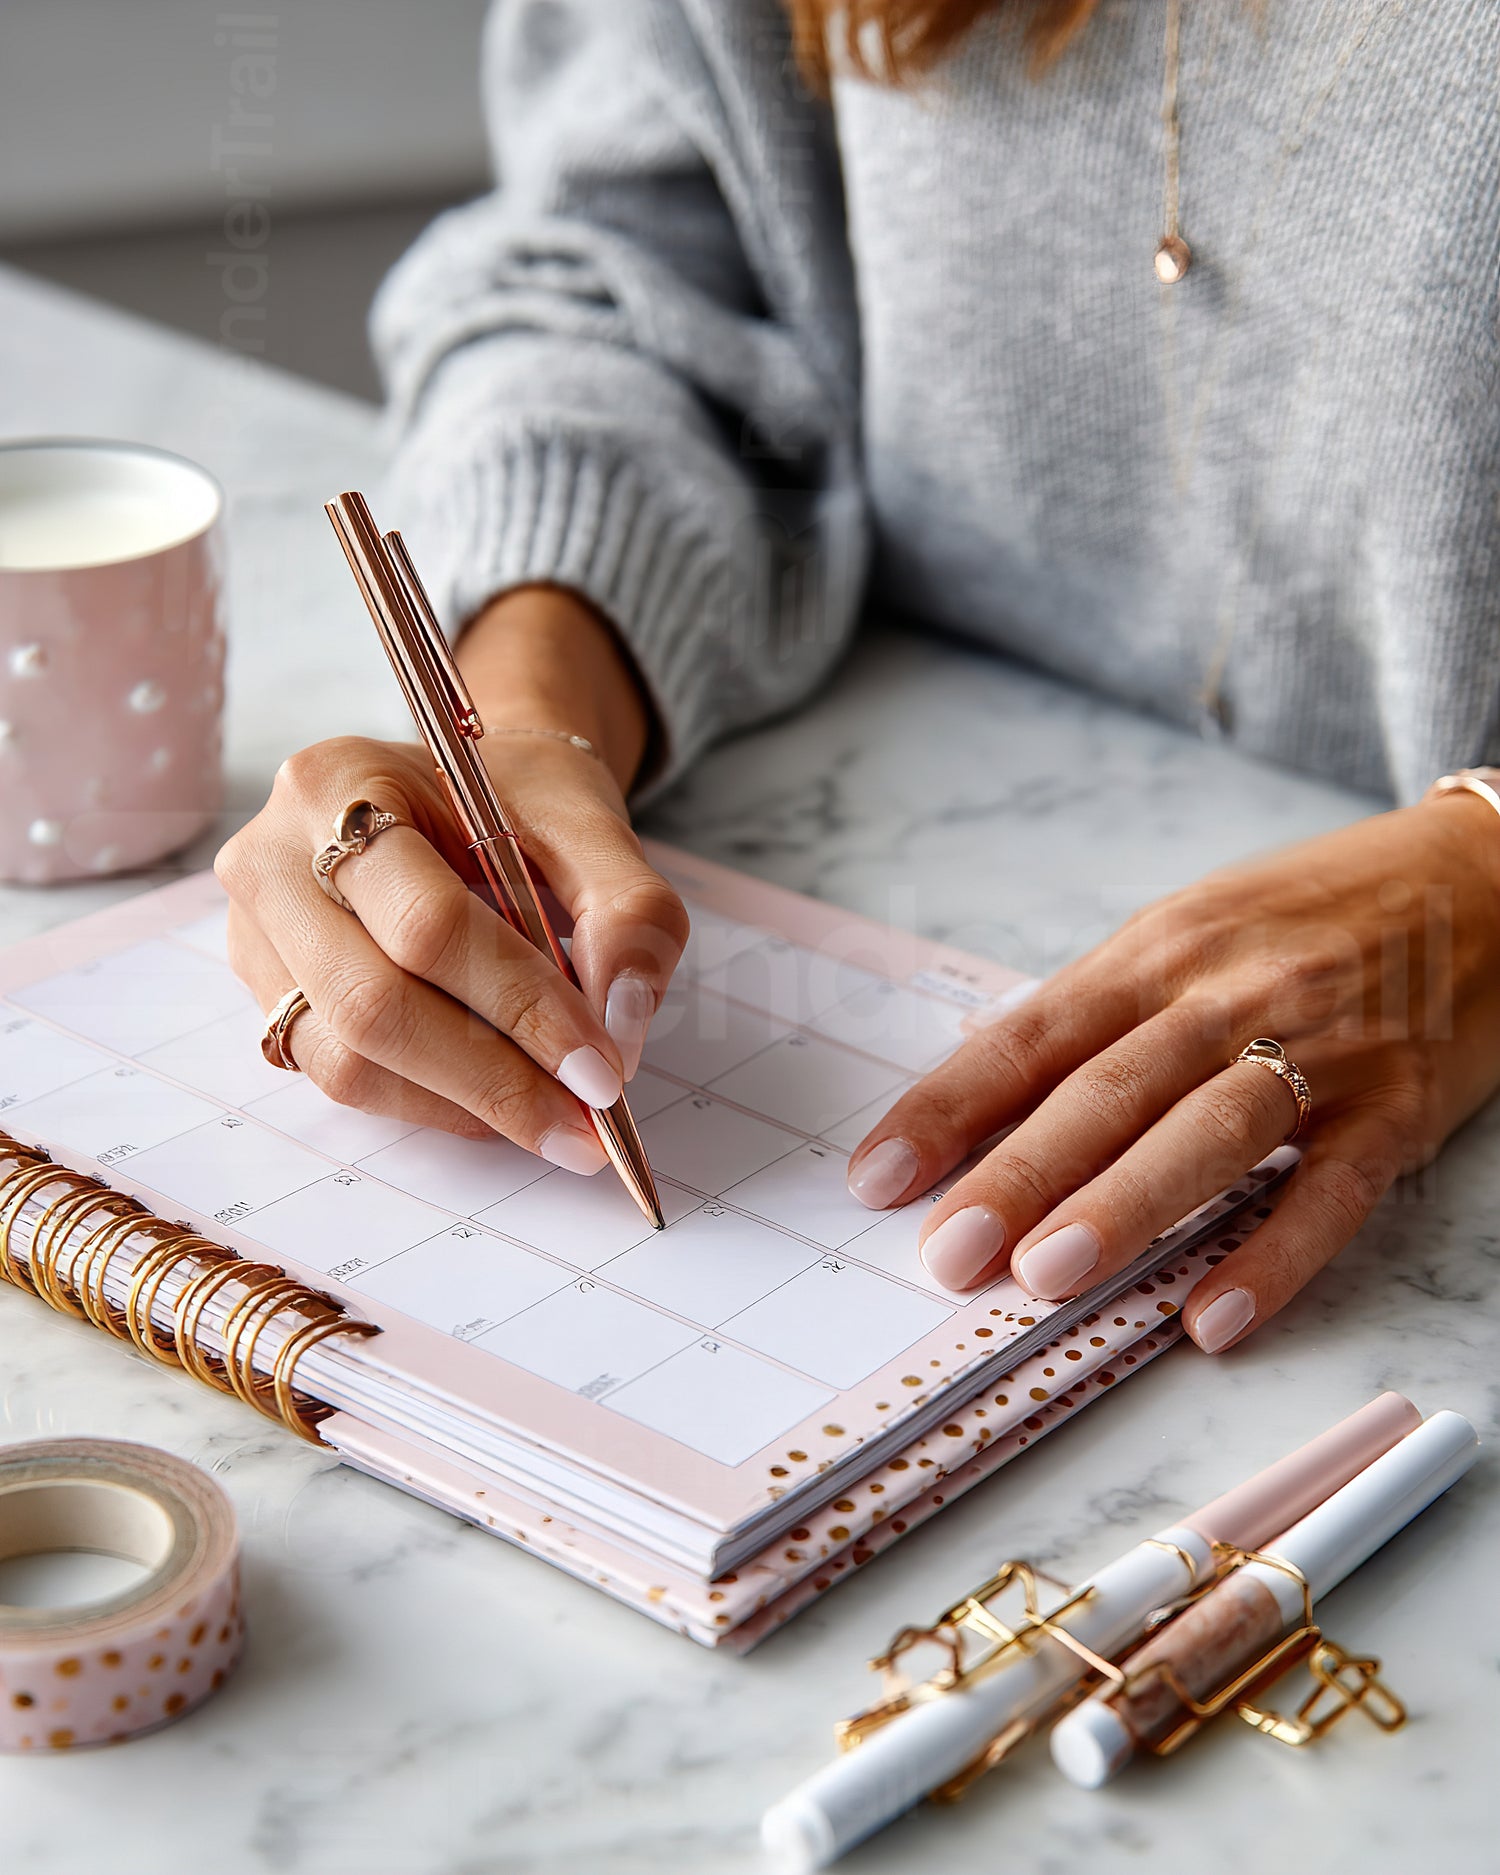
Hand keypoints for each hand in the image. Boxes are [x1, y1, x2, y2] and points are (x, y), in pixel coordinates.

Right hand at [216, 586, 686, 1167]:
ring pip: (347, 1059)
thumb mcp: (592, 822)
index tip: (601, 1068)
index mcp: (340, 783)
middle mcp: (272, 858)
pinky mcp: (268, 993)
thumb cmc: (519, 800)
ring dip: (464, 1104)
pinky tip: (499, 1098)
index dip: (519, 1006)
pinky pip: (342, 1077)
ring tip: (557, 1118)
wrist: (464, 788)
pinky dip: (433, 1103)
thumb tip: (621, 1027)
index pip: (426, 923)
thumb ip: (630, 912)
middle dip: (494, 1078)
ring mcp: (257, 933)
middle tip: (586, 1120)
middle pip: (372, 1004)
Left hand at [846, 797, 1499, 1350]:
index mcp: (1156, 951)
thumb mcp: (1189, 932)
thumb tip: (978, 1090)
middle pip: (1107, 1088)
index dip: (949, 1108)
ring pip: (1207, 1129)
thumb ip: (1095, 1014)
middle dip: (1020, 1173)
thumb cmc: (1308, 915)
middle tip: (948, 1252)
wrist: (1481, 877)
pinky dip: (1275, 1253)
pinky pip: (1332, 1187)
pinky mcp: (1397, 1103)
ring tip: (1046, 1278)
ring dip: (1124, 1205)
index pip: (1031, 1035)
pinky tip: (1215, 1315)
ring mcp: (1319, 1047)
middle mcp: (1226, 992)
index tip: (878, 1177)